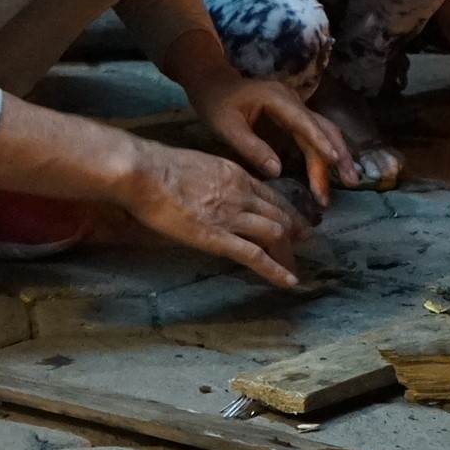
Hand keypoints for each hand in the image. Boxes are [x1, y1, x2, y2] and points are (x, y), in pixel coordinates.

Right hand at [114, 137, 308, 287]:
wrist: (145, 172)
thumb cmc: (158, 168)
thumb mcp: (197, 167)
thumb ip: (212, 182)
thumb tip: (211, 192)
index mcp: (236, 175)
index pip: (270, 196)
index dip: (285, 211)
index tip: (293, 221)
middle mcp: (242, 194)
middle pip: (279, 214)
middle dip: (294, 231)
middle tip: (303, 243)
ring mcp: (232, 216)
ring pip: (274, 234)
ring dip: (288, 252)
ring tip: (295, 266)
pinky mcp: (218, 237)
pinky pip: (255, 256)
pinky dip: (275, 270)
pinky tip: (288, 281)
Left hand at [188, 69, 352, 201]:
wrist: (213, 83)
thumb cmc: (217, 104)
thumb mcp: (226, 127)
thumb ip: (250, 148)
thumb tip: (277, 171)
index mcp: (277, 99)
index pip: (304, 122)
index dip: (320, 141)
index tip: (335, 160)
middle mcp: (294, 102)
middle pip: (323, 128)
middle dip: (338, 155)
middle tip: (350, 182)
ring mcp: (296, 110)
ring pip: (325, 132)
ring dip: (337, 156)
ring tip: (350, 182)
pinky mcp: (295, 120)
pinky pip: (316, 136)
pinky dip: (326, 154)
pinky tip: (333, 173)